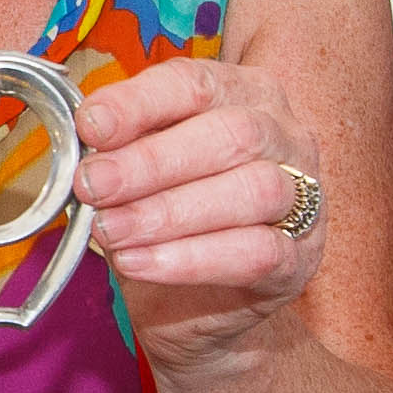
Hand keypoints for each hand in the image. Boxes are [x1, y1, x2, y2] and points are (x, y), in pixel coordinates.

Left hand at [63, 55, 331, 360]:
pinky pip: (256, 253)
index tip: (92, 126)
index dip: (141, 102)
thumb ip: (121, 149)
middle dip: (152, 161)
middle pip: (232, 134)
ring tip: (110, 230)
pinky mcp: (300, 260)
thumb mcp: (137, 175)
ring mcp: (304, 198)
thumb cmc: (167, 224)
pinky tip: (139, 262)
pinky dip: (189, 259)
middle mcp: (284, 137)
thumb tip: (89, 140)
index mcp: (243, 94)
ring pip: (252, 191)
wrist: (195, 309)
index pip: (196, 83)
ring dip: (168, 212)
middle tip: (93, 186)